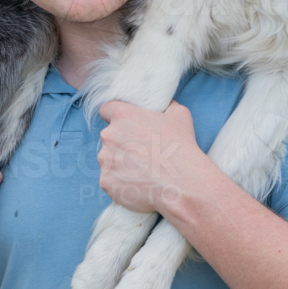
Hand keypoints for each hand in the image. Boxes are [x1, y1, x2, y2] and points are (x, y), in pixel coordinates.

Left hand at [97, 100, 209, 216]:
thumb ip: (165, 105)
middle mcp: (109, 135)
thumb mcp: (179, 114)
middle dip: (120, 141)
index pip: (106, 109)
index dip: (115, 116)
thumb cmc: (181, 147)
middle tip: (141, 151)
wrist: (182, 184)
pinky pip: (110, 179)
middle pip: (109, 136)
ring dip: (119, 162)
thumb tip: (162, 104)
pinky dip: (120, 181)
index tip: (124, 124)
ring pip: (108, 158)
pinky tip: (138, 183)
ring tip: (141, 169)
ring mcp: (105, 160)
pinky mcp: (106, 181)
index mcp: (123, 115)